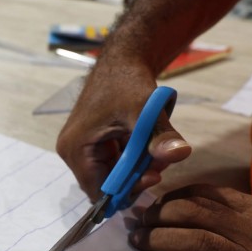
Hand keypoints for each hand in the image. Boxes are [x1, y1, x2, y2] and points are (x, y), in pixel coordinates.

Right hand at [56, 53, 191, 199]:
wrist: (123, 60)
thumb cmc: (127, 82)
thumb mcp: (145, 111)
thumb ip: (159, 136)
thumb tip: (180, 153)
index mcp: (75, 148)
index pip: (98, 190)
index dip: (127, 189)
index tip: (154, 175)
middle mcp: (71, 153)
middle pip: (104, 186)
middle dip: (134, 179)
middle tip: (160, 164)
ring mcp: (80, 148)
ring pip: (111, 176)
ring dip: (136, 170)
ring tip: (157, 153)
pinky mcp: (91, 143)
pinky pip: (112, 164)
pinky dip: (132, 161)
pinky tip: (149, 147)